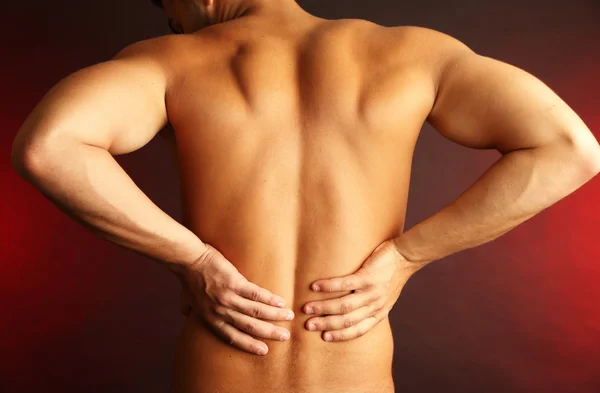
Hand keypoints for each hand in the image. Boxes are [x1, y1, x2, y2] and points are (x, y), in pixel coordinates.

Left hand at [173, 244, 294, 355]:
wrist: (189, 259)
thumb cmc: (188, 278)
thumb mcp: (187, 300)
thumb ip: (191, 310)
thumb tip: (186, 314)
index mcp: (210, 318)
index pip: (233, 336)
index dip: (249, 345)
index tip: (264, 351)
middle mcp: (221, 312)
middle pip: (249, 327)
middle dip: (269, 333)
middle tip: (284, 336)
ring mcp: (228, 298)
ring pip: (256, 311)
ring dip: (275, 315)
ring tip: (288, 317)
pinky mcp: (235, 283)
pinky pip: (256, 294)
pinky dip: (270, 299)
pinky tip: (281, 301)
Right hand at [302, 239, 427, 341]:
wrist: (406, 257)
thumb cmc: (392, 276)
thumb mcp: (384, 298)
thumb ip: (369, 306)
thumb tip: (349, 311)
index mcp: (379, 313)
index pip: (358, 330)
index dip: (340, 335)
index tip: (324, 337)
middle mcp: (375, 306)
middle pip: (347, 320)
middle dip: (326, 324)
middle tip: (308, 325)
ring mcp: (372, 292)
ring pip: (344, 305)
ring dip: (323, 308)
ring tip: (307, 308)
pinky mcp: (368, 277)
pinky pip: (345, 284)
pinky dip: (328, 286)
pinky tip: (315, 287)